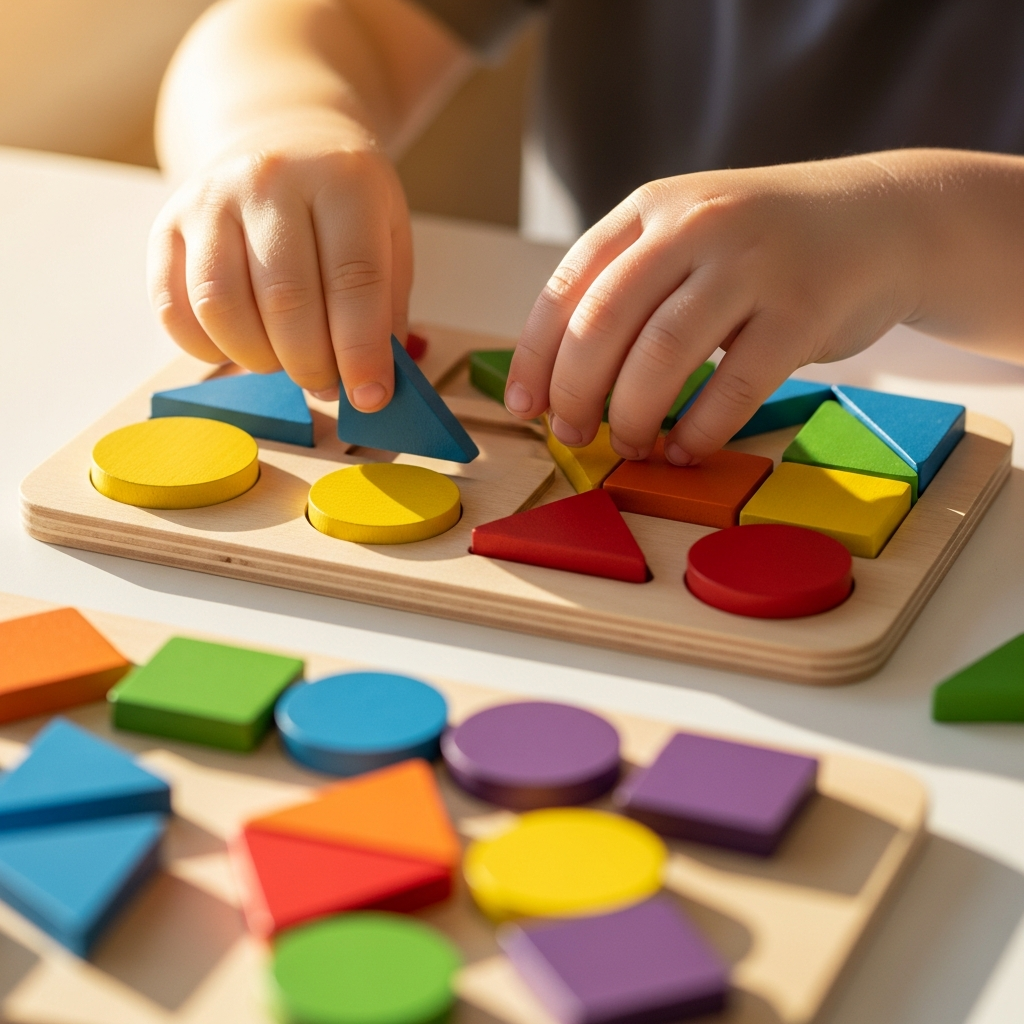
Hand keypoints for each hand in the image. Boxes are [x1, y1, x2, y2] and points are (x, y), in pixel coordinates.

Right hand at [148, 109, 411, 407]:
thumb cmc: (344, 205)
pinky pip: (174, 309)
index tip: (370, 397)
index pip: (353, 279)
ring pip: (222, 307)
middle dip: (311, 364)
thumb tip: (370, 387)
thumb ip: (385, 311)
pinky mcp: (167, 227)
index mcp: (341, 180)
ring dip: (259, 359)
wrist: (281, 139)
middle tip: (327, 383)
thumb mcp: (389, 239)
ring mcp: (209, 199)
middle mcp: (270, 181)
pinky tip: (241, 348)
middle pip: (286, 299)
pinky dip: (208, 348)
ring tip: (285, 361)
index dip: (361, 351)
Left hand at [504, 156, 920, 462]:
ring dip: (632, 415)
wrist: (882, 218)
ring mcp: (752, 264)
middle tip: (573, 434)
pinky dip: (699, 430)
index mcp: (650, 209)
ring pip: (662, 356)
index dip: (535, 356)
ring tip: (631, 444)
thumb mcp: (687, 236)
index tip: (524, 406)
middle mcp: (695, 226)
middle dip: (575, 392)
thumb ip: (628, 286)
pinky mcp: (803, 310)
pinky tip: (684, 449)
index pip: (567, 287)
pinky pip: (735, 386)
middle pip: (602, 323)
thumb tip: (560, 378)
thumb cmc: (764, 247)